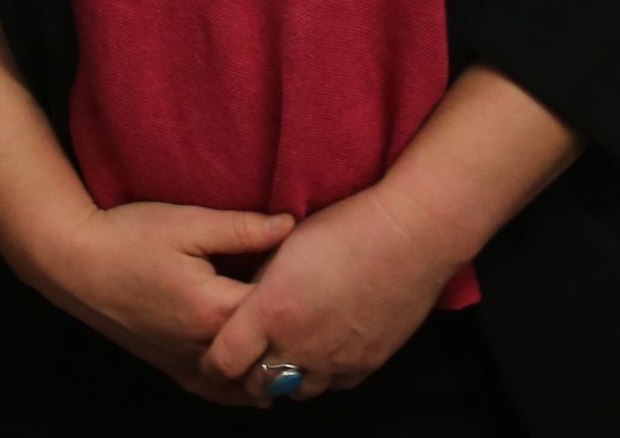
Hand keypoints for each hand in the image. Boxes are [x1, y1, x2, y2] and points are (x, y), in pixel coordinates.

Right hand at [20, 198, 296, 398]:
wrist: (74, 264)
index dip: (305, 297)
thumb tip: (292, 225)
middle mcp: (203, 346)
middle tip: (323, 320)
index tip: (324, 279)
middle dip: (295, 340)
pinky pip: (216, 392)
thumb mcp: (188, 222)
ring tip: (298, 352)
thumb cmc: (128, 237)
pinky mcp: (171, 367)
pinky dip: (240, 389)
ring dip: (272, 370)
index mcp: (213, 309)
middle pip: (266, 354)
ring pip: (245, 385)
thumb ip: (243, 228)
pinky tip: (258, 380)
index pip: (277, 314)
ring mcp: (185, 362)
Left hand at [200, 182, 461, 400]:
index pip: (223, 361)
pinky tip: (323, 351)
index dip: (212, 364)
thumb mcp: (285, 246)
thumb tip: (246, 306)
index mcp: (272, 312)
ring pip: (295, 391)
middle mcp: (300, 344)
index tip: (211, 358)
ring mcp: (335, 360)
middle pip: (257, 385)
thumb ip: (259, 285)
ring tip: (287, 354)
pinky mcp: (365, 364)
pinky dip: (321, 374)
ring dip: (285, 377)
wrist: (409, 237)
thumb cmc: (346, 229)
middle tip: (246, 360)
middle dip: (246, 376)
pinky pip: (333, 385)